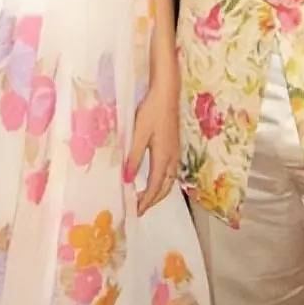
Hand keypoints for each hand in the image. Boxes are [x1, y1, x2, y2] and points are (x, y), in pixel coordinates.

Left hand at [127, 79, 179, 216]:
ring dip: (159, 191)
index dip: (145, 201)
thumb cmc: (152, 111)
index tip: (135, 212)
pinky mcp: (174, 145)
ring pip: (170, 180)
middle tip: (139, 208)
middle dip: (153, 200)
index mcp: (164, 158)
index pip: (155, 187)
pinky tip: (154, 177)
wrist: (167, 93)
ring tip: (145, 197)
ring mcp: (175, 152)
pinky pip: (171, 171)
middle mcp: (172, 158)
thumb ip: (133, 158)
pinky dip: (162, 181)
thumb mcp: (138, 134)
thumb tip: (127, 180)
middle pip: (165, 188)